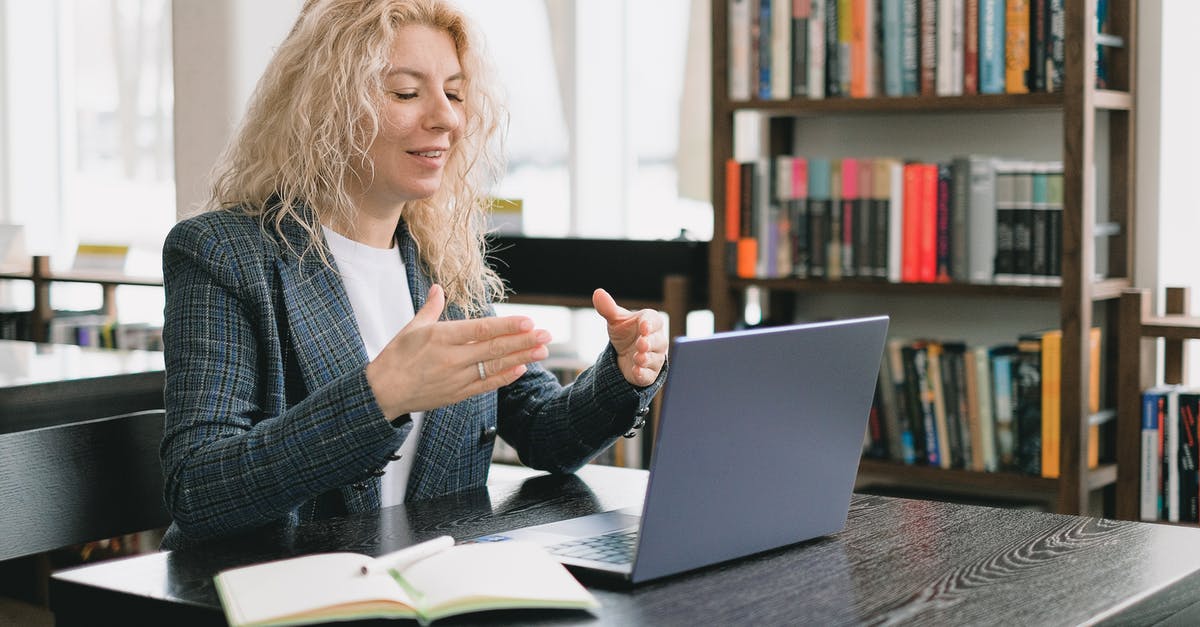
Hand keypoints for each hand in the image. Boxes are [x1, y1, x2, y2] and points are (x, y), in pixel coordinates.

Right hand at [365, 285, 551, 419]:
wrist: (382, 393)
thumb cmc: (395, 358)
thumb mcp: (411, 328)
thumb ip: (430, 308)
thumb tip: (438, 288)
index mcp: (440, 337)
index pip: (480, 330)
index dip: (507, 326)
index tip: (528, 321)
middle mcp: (451, 358)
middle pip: (494, 348)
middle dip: (523, 341)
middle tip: (547, 334)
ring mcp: (456, 378)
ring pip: (494, 366)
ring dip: (521, 358)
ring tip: (542, 351)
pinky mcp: (457, 394)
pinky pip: (485, 384)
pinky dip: (504, 377)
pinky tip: (521, 369)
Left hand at [592, 288, 667, 386]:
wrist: (624, 356)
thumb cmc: (625, 334)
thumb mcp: (616, 321)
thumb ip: (608, 308)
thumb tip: (598, 293)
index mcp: (650, 323)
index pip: (654, 321)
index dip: (650, 324)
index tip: (644, 326)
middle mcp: (657, 340)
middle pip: (658, 341)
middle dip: (650, 342)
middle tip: (641, 343)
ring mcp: (655, 358)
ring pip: (655, 358)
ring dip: (646, 358)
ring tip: (638, 358)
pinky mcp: (649, 374)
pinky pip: (649, 375)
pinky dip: (643, 374)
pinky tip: (636, 371)